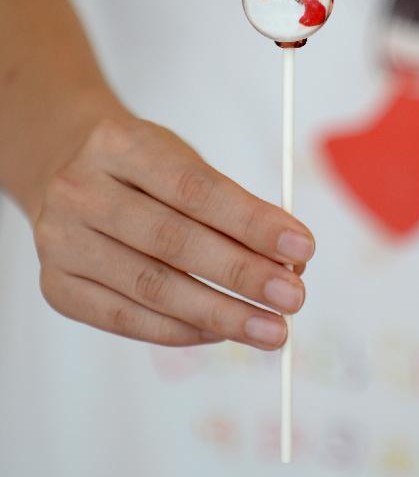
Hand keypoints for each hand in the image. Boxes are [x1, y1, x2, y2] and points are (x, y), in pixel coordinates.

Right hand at [34, 115, 313, 348]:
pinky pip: (126, 319)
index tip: (303, 247)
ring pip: (150, 288)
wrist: (63, 168)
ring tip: (270, 329)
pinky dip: (181, 330)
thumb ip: (230, 207)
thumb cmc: (141, 168)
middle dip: (242, 275)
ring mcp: (59, 241)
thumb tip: (290, 262)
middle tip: (293, 298)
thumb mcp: (181, 161)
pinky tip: (221, 332)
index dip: (252, 222)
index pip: (194, 189)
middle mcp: (79, 191)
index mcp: (117, 143)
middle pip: (171, 242)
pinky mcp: (56, 287)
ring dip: (220, 314)